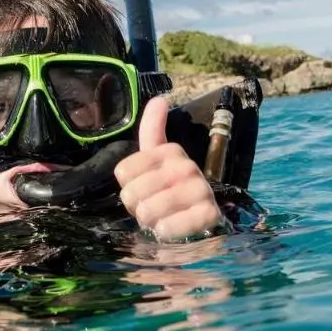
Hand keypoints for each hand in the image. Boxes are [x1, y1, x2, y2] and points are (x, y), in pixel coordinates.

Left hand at [115, 96, 223, 241]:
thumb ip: (153, 130)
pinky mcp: (209, 215)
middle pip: (132, 193)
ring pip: (148, 210)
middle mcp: (186, 166)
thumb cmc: (170, 189)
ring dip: (150, 221)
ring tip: (162, 218)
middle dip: (136, 207)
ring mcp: (200, 190)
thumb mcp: (157, 160)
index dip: (127, 186)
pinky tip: (172, 228)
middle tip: (152, 208)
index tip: (141, 188)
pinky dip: (165, 231)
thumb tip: (159, 99)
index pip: (123, 171)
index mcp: (170, 151)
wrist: (201, 222)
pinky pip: (169, 226)